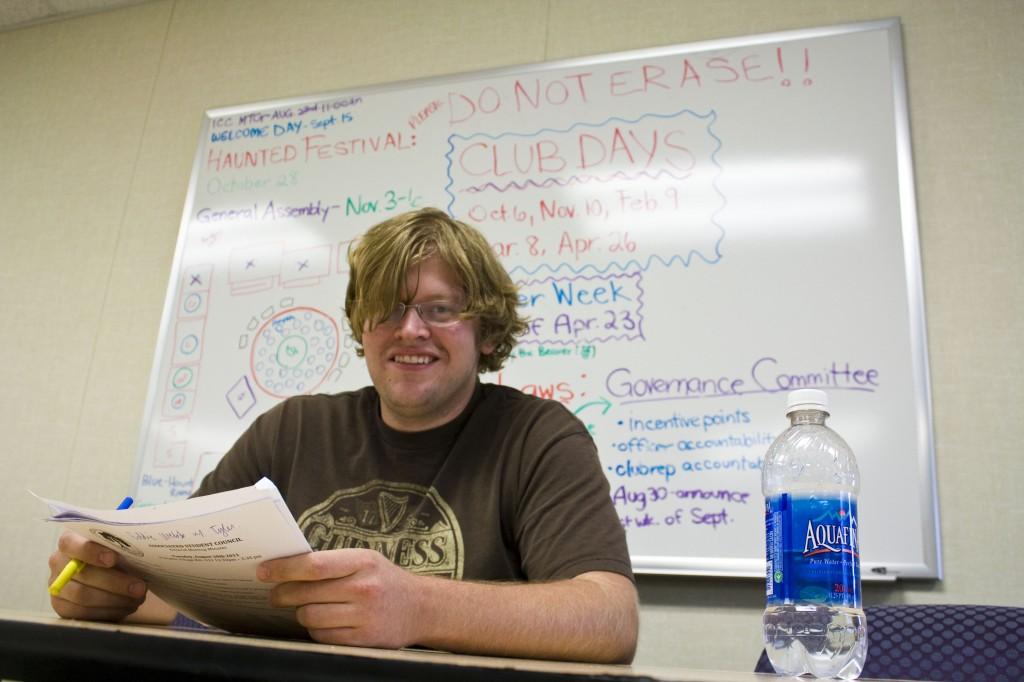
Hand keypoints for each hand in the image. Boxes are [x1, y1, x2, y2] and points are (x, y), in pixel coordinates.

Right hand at [48, 530, 146, 620]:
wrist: (111, 575)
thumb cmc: (117, 554)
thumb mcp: (118, 545)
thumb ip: (120, 544)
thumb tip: (142, 548)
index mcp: (70, 540)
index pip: (70, 543)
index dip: (90, 551)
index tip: (113, 559)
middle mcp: (58, 561)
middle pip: (82, 574)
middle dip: (115, 582)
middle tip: (139, 588)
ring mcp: (57, 585)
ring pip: (83, 596)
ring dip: (115, 599)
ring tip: (137, 598)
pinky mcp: (62, 606)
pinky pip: (83, 613)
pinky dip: (109, 611)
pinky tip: (126, 607)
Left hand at [259, 548, 424, 647]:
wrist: (421, 607)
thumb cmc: (384, 580)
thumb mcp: (365, 561)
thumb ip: (333, 563)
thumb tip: (287, 568)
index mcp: (362, 561)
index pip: (314, 565)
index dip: (284, 569)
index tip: (264, 571)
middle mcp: (364, 587)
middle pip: (306, 593)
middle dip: (283, 594)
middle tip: (275, 594)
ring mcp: (365, 615)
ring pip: (310, 617)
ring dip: (302, 613)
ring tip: (306, 607)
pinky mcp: (364, 639)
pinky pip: (323, 636)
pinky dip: (316, 630)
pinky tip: (323, 622)